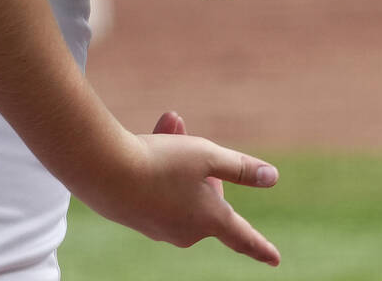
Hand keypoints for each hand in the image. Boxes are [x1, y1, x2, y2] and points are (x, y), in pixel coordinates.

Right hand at [87, 111, 280, 264]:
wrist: (106, 172)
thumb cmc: (163, 163)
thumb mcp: (207, 156)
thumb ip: (241, 169)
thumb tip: (271, 177)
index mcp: (210, 220)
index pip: (242, 236)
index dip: (259, 246)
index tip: (275, 259)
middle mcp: (187, 231)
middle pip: (206, 195)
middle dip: (201, 163)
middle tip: (185, 129)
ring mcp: (160, 227)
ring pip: (179, 187)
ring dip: (177, 156)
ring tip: (167, 122)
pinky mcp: (137, 216)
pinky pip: (157, 190)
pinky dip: (157, 166)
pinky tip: (143, 142)